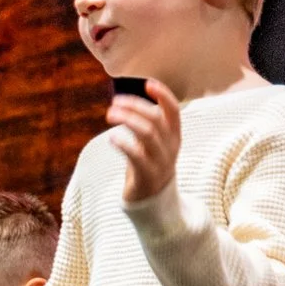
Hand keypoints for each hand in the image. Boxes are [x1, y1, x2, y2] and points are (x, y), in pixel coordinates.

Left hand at [108, 78, 181, 202]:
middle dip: (135, 106)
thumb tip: (128, 102)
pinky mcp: (147, 175)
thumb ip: (147, 124)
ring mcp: (161, 161)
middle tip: (115, 102)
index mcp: (174, 136)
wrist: (153, 202)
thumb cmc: (148, 165)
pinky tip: (111, 138)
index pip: (174, 110)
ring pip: (148, 133)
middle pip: (156, 119)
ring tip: (110, 114)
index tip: (147, 84)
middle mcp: (170, 147)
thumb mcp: (152, 143)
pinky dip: (124, 143)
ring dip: (128, 120)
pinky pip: (137, 156)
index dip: (163, 95)